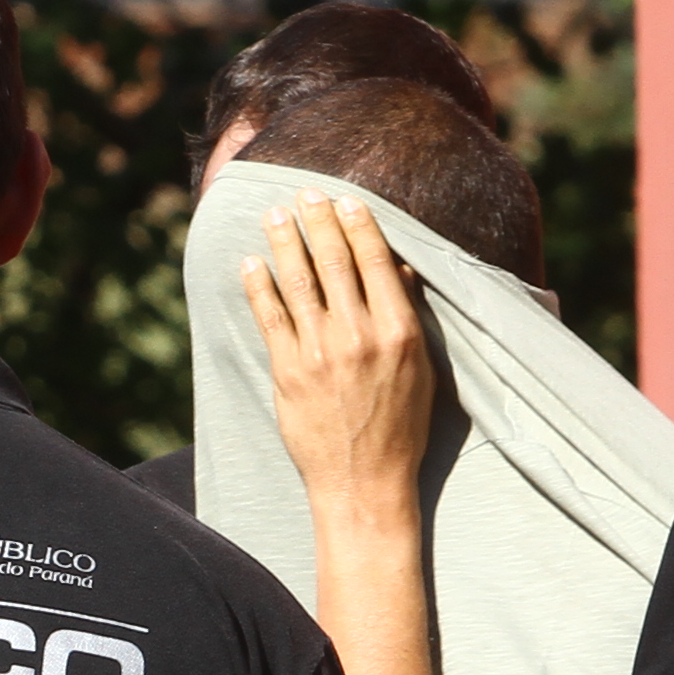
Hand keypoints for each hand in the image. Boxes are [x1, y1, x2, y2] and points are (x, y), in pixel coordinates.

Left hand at [244, 194, 441, 516]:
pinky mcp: (288, 372)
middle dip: (318, 222)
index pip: (375, 263)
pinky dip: (258, 286)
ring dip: (284, 242)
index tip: (346, 200)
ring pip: (298, 282)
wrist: (365, 482)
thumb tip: (398, 268)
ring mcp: (319, 353)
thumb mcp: (422, 370)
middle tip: (304, 192)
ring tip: (274, 214)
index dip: (358, 226)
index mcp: (398, 332)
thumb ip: (408, 316)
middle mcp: (359, 336)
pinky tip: (251, 262)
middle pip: (334, 263)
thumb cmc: (401, 427)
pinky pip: (269, 318)